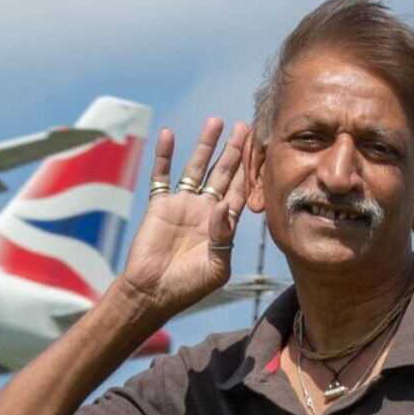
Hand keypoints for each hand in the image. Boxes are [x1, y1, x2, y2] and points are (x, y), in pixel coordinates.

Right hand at [114, 118, 248, 317]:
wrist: (152, 292)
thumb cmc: (187, 286)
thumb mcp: (216, 266)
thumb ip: (223, 236)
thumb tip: (222, 205)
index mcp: (223, 225)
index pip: (240, 190)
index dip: (250, 169)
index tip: (261, 147)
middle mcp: (205, 210)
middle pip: (223, 173)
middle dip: (235, 150)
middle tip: (245, 126)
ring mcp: (182, 205)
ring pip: (196, 168)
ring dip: (206, 145)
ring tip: (215, 122)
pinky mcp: (159, 205)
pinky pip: (162, 175)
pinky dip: (164, 155)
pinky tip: (168, 135)